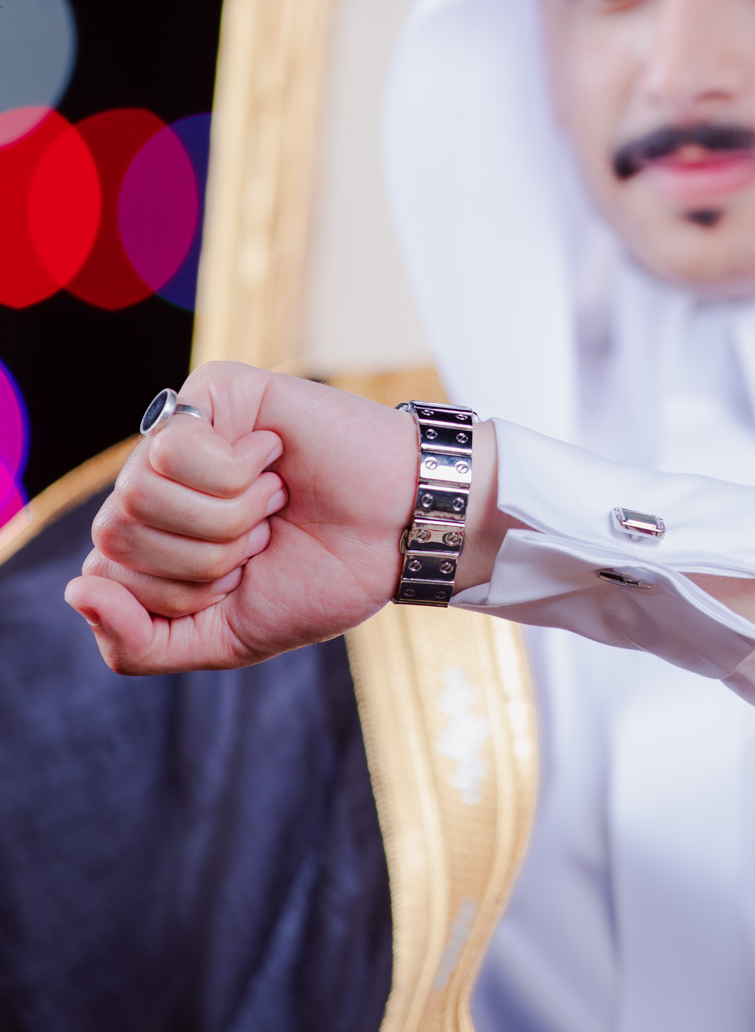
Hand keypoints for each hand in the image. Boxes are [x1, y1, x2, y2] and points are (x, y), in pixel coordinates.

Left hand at [65, 363, 504, 673]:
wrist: (402, 534)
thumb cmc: (323, 577)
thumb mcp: (223, 637)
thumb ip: (138, 643)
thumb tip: (76, 589)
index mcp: (151, 533)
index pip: (101, 573)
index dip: (176, 596)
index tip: (243, 579)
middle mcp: (157, 477)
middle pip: (115, 533)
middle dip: (202, 559)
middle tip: (263, 537)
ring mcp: (184, 428)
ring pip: (139, 493)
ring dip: (225, 519)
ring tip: (272, 500)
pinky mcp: (216, 387)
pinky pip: (174, 448)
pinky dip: (236, 476)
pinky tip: (275, 460)